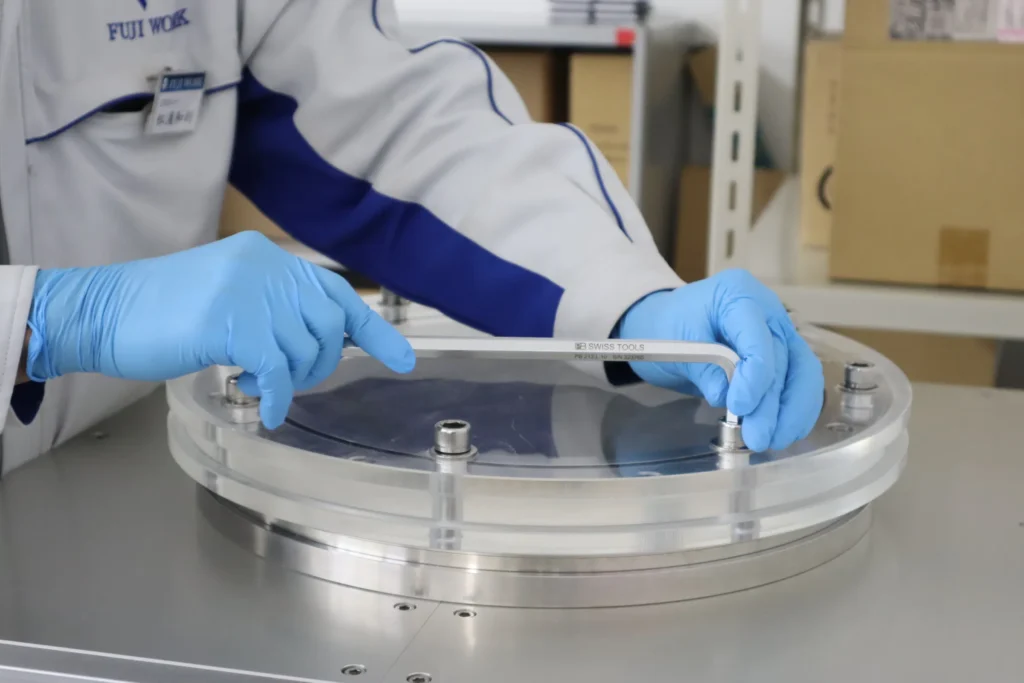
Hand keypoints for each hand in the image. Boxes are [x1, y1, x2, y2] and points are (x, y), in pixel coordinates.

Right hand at [27, 232, 414, 428]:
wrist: (98, 312)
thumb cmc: (160, 312)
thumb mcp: (228, 295)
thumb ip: (273, 307)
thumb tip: (319, 340)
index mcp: (266, 258)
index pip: (337, 293)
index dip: (375, 330)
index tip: (404, 359)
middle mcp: (264, 267)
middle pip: (329, 326)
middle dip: (320, 363)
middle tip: (287, 379)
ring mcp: (247, 291)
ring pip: (305, 350)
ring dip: (289, 379)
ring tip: (253, 380)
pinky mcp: (229, 322)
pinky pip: (276, 370)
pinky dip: (275, 396)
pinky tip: (262, 407)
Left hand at [618, 269, 823, 451]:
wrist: (667, 325)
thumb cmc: (668, 327)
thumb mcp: (675, 345)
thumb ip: (702, 369)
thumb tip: (724, 396)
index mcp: (738, 294)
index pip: (758, 337)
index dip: (754, 376)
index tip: (740, 406)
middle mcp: (767, 310)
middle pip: (781, 359)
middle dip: (771, 404)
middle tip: (757, 438)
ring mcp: (779, 332)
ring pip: (801, 372)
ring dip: (791, 411)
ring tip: (774, 440)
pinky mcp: (783, 355)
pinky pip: (799, 381)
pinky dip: (795, 409)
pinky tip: (785, 431)